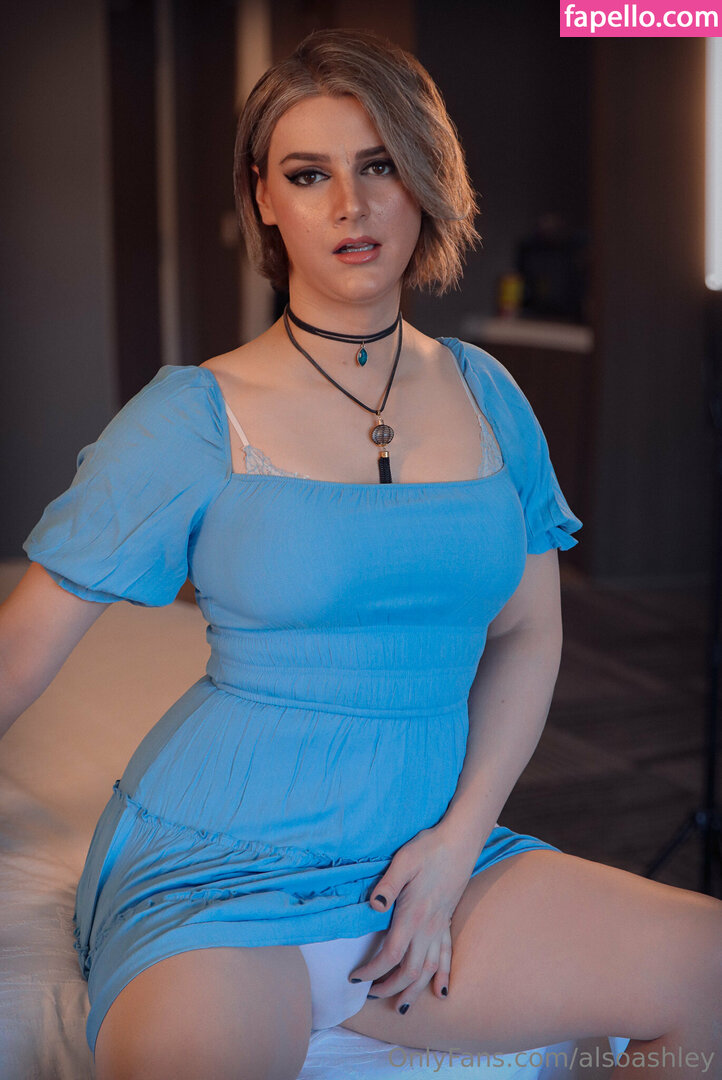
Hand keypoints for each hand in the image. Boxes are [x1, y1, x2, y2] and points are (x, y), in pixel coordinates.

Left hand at [347, 822, 480, 1014]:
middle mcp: (428, 927)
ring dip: (415, 991)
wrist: (460, 841)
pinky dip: (444, 976)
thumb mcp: (403, 860)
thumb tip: (374, 906)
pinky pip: (447, 955)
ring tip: (402, 1006)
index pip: (391, 955)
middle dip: (390, 988)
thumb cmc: (429, 848)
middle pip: (410, 971)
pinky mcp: (447, 920)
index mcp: (413, 914)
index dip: (372, 971)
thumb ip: (387, 885)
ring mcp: (440, 926)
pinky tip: (442, 991)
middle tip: (370, 994)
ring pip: (430, 970)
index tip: (355, 977)